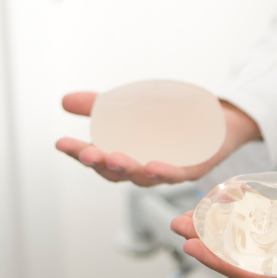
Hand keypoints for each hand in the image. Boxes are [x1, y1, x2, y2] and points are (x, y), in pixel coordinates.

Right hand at [55, 92, 260, 186]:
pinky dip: (165, 172)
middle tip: (86, 154)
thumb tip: (63, 101)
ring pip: (144, 176)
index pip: (96, 159)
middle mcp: (143, 168)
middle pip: (117, 173)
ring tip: (114, 157)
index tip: (60, 143)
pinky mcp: (193, 167)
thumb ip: (98, 106)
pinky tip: (153, 166)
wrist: (216, 118)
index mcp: (125, 156)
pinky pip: (178, 174)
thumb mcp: (129, 107)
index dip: (77, 153)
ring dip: (128, 169)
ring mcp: (167, 170)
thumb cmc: (168, 119)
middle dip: (100, 164)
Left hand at [171, 211, 276, 277]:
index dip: (221, 261)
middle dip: (211, 242)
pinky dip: (253, 216)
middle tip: (177, 224)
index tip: (192, 244)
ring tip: (195, 213)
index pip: (255, 276)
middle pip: (245, 258)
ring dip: (226, 227)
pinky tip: (234, 203)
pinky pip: (276, 227)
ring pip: (255, 242)